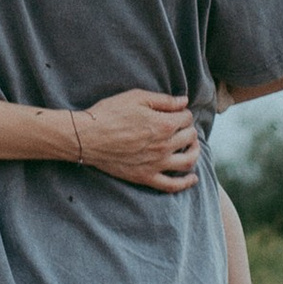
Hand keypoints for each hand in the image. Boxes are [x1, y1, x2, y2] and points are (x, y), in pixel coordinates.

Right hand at [71, 91, 202, 190]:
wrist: (88, 137)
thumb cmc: (110, 113)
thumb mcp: (136, 98)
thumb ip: (164, 100)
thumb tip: (184, 101)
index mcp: (164, 124)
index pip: (186, 118)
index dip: (183, 112)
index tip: (176, 112)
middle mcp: (165, 145)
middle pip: (190, 137)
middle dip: (189, 129)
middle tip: (181, 126)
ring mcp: (157, 164)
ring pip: (188, 161)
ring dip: (194, 152)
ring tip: (191, 146)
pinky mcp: (146, 177)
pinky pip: (172, 185)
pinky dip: (186, 183)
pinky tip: (193, 178)